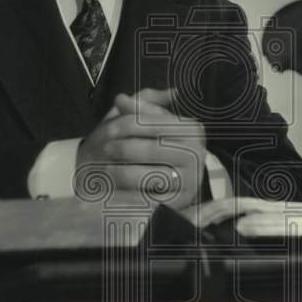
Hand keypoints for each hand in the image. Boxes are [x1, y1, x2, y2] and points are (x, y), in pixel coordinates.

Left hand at [76, 87, 205, 208]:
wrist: (167, 181)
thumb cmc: (153, 144)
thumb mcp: (149, 121)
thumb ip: (138, 106)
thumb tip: (121, 98)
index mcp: (192, 129)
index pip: (155, 123)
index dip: (128, 124)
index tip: (107, 129)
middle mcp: (197, 153)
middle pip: (152, 149)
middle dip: (124, 149)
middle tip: (104, 150)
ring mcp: (191, 180)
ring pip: (150, 175)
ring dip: (123, 173)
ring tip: (105, 170)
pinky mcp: (180, 203)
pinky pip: (150, 200)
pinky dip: (128, 196)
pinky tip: (112, 192)